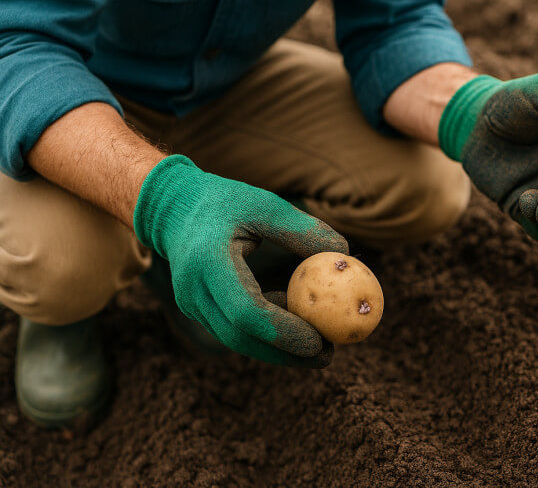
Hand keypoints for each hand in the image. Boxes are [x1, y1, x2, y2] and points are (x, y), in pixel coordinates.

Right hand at [133, 155, 346, 365]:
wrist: (172, 207)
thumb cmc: (224, 201)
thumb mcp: (264, 204)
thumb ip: (302, 229)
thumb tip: (344, 254)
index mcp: (208, 262)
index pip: (245, 311)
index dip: (283, 331)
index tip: (319, 340)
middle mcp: (194, 290)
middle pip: (240, 337)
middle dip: (285, 353)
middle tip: (327, 356)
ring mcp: (192, 303)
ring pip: (236, 339)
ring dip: (277, 348)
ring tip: (320, 345)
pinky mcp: (198, 308)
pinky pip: (233, 329)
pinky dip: (265, 333)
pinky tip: (296, 323)